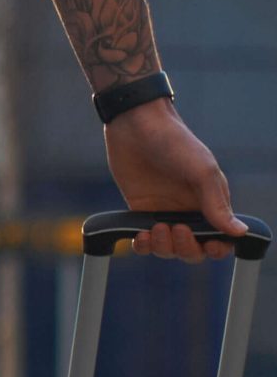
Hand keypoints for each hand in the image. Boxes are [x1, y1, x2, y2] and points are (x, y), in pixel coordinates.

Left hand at [103, 102, 240, 261]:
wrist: (137, 126)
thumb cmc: (176, 143)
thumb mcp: (202, 171)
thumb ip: (216, 203)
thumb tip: (239, 232)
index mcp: (210, 204)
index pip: (220, 238)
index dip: (217, 248)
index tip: (209, 245)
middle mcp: (188, 212)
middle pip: (193, 250)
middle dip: (187, 248)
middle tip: (177, 229)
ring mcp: (163, 213)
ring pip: (167, 248)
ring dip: (163, 247)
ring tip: (157, 228)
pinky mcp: (139, 211)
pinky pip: (142, 240)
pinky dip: (142, 245)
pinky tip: (140, 236)